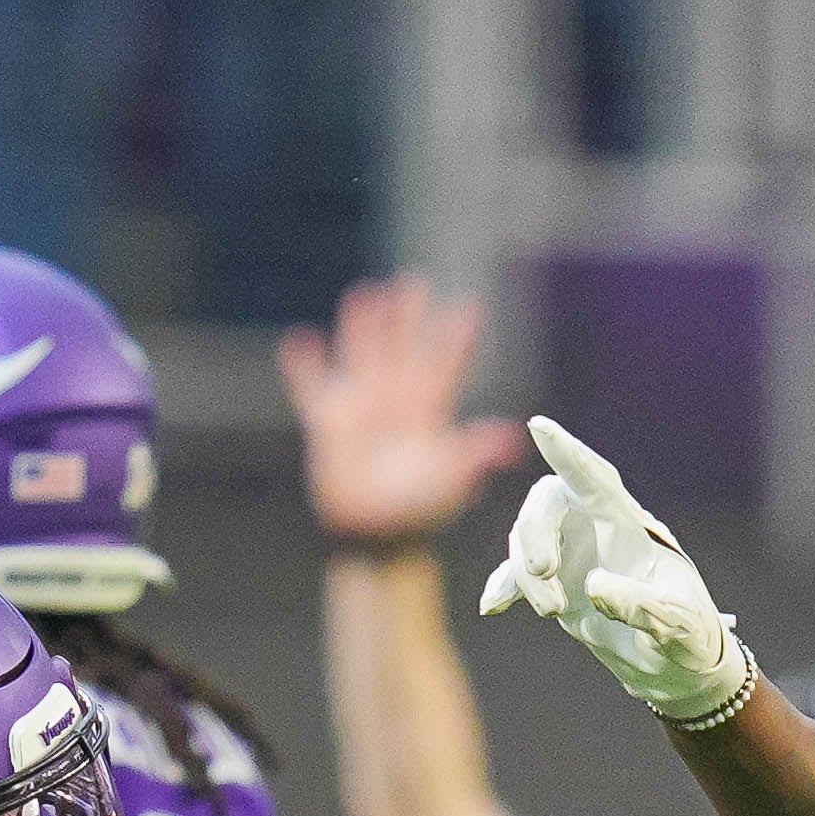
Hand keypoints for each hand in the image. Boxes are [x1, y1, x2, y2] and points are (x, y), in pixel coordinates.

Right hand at [280, 274, 527, 545]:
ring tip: (366, 294)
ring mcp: (362, 411)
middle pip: (402, 351)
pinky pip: (312, 388)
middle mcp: (395, 405)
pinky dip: (305, 367)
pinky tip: (300, 341)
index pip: (443, 367)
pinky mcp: (329, 424)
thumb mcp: (451, 478)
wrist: (376, 533)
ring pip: (362, 358)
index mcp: (427, 415)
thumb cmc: (418, 511)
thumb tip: (513, 435)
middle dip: (407, 320)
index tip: (468, 307)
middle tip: (413, 283)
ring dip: (363, 329)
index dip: (454, 340)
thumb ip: (476, 453)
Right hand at [477, 417, 754, 724]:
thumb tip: (594, 587)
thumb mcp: (678, 626)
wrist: (677, 666)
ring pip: (527, 538)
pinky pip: (516, 575)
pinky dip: (505, 588)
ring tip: (553, 611)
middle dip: (536, 532)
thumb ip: (642, 607)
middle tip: (544, 575)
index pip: (596, 480)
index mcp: (631, 526)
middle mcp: (597, 529)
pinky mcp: (556, 583)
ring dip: (527, 574)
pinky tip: (493, 607)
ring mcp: (572, 554)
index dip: (568, 454)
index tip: (540, 426)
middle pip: (549, 502)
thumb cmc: (689, 637)